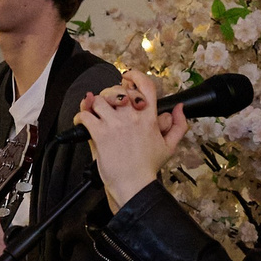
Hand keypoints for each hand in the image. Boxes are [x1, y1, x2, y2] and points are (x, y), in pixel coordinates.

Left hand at [77, 72, 187, 209]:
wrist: (133, 184)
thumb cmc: (148, 168)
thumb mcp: (169, 146)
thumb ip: (179, 125)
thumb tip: (180, 109)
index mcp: (149, 118)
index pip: (145, 86)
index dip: (135, 76)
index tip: (127, 76)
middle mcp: (132, 117)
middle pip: (118, 90)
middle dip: (111, 93)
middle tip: (109, 102)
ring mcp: (115, 124)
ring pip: (99, 99)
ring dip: (95, 104)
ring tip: (96, 113)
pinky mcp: (100, 133)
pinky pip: (85, 115)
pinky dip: (80, 117)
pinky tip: (83, 122)